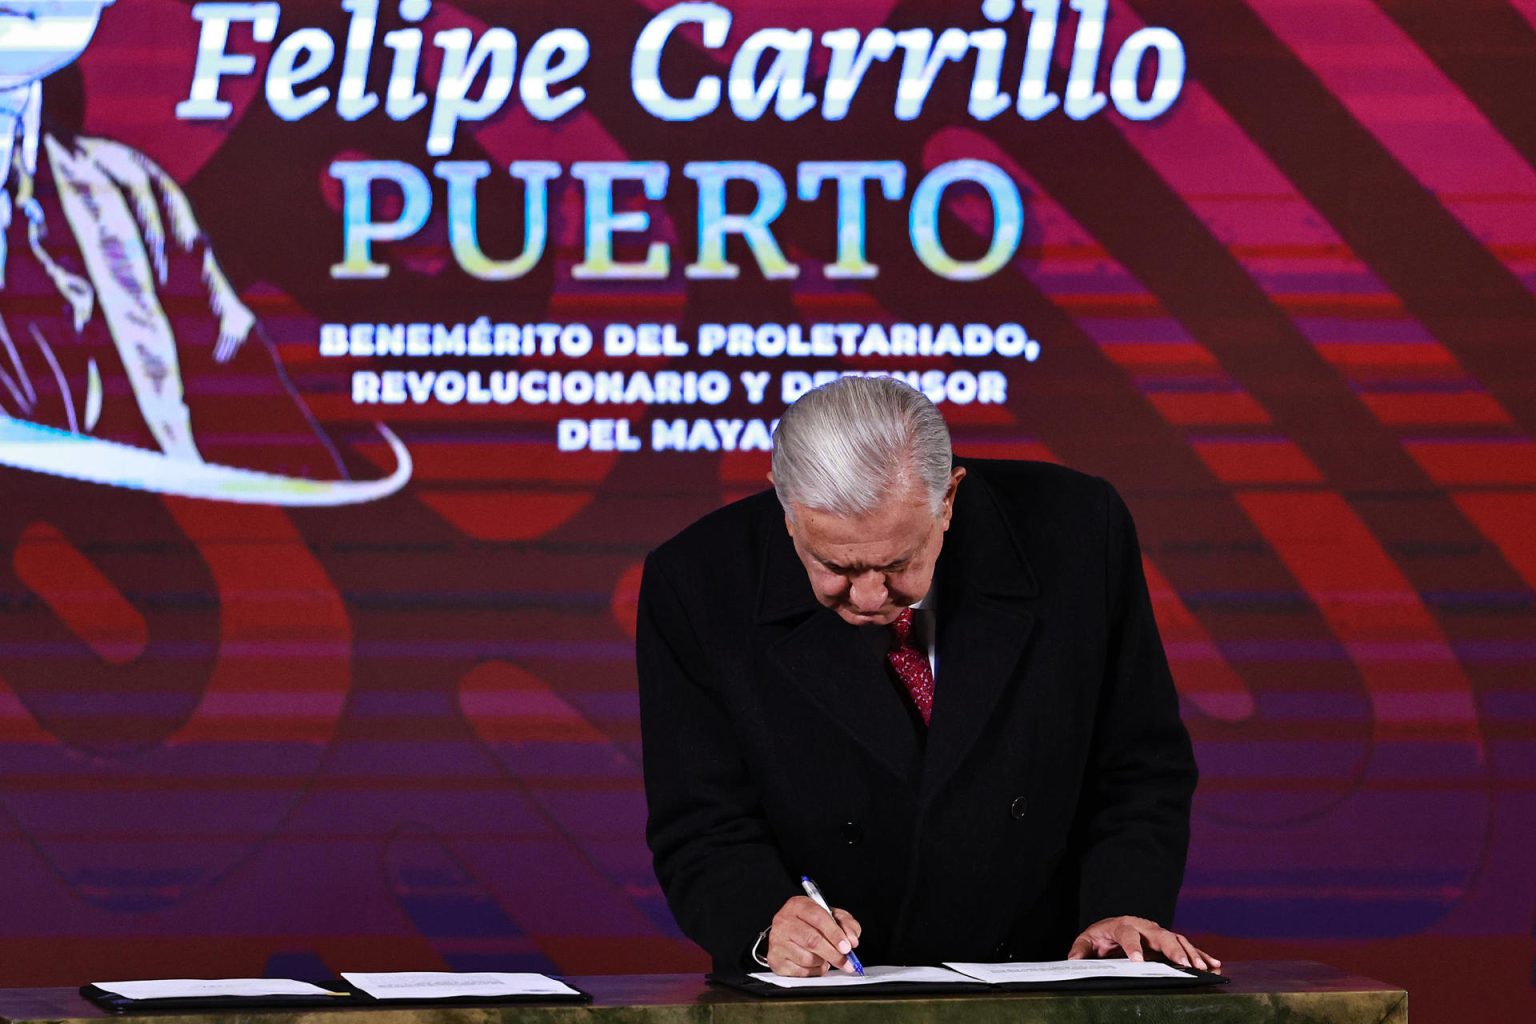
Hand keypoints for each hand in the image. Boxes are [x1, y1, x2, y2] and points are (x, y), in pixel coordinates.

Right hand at [764, 895, 862, 975]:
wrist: (787, 933)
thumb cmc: (811, 923)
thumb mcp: (831, 916)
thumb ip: (846, 924)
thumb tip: (852, 939)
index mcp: (798, 905)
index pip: (818, 918)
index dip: (835, 934)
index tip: (847, 946)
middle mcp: (783, 921)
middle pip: (812, 940)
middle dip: (834, 954)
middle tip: (846, 962)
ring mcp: (777, 941)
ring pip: (807, 958)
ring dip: (822, 962)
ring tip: (824, 957)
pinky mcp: (775, 960)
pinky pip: (800, 972)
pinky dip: (813, 971)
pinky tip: (814, 964)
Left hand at [1068, 916, 1220, 972]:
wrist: (1114, 925)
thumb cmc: (1102, 935)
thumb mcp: (1088, 939)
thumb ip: (1081, 948)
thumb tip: (1073, 960)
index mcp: (1123, 925)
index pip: (1129, 935)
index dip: (1133, 947)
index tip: (1138, 961)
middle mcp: (1144, 926)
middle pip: (1160, 935)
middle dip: (1173, 949)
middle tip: (1183, 964)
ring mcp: (1158, 933)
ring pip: (1177, 940)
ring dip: (1191, 953)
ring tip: (1203, 967)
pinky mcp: (1168, 941)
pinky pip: (1186, 946)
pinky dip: (1201, 954)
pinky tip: (1214, 964)